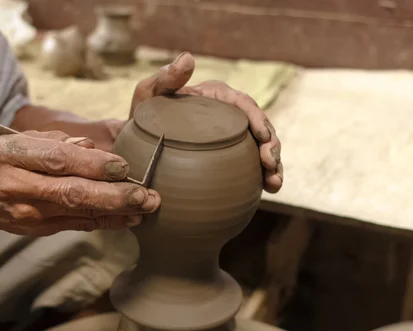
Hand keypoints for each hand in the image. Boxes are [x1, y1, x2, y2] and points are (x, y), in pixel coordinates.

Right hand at [0, 130, 160, 235]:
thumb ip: (53, 141)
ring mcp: (28, 213)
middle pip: (72, 192)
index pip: (56, 160)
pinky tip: (129, 219)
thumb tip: (91, 148)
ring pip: (78, 212)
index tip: (124, 166)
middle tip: (147, 195)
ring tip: (147, 207)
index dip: (92, 164)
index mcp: (10, 155)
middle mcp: (17, 186)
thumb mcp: (14, 139)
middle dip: (114, 195)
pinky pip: (76, 225)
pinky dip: (105, 222)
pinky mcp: (37, 229)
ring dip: (117, 211)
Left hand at [128, 52, 282, 192]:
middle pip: (260, 128)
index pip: (244, 104)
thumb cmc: (143, 117)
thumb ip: (165, 78)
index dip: (258, 119)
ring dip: (274, 165)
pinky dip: (264, 177)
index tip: (263, 137)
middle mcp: (229, 116)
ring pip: (262, 149)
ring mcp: (232, 139)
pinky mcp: (231, 159)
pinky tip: (268, 190)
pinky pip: (252, 167)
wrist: (138, 146)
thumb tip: (188, 58)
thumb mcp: (148, 95)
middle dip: (272, 147)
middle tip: (270, 165)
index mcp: (217, 97)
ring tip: (274, 183)